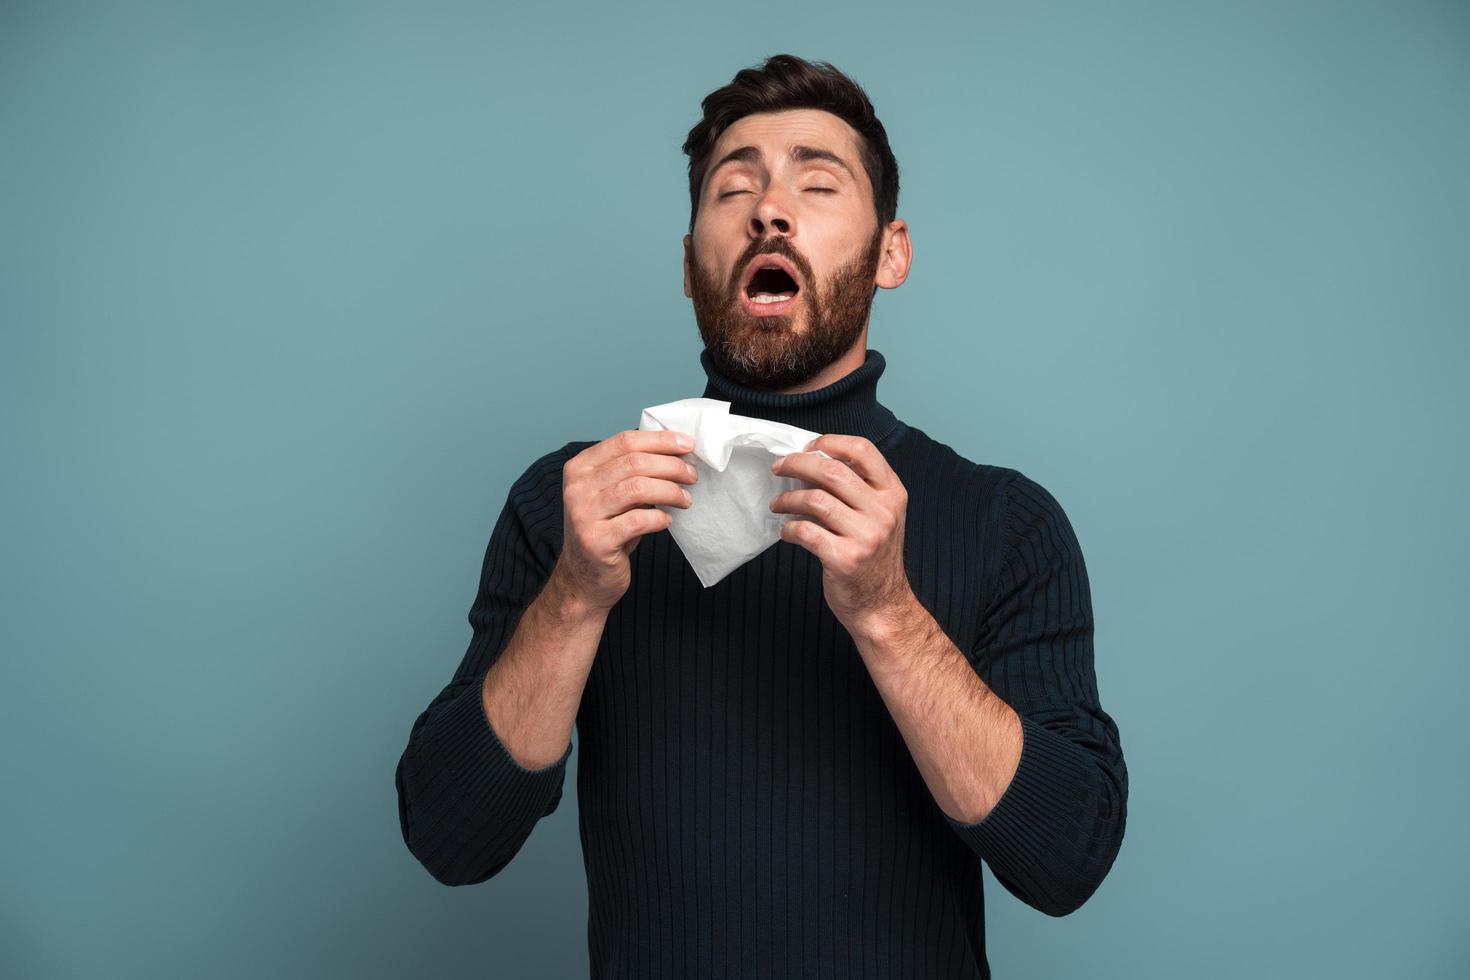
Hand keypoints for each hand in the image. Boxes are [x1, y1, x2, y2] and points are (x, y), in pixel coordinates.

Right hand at [554, 429, 697, 613]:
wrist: (584, 579)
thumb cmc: (607, 531)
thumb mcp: (612, 494)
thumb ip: (632, 472)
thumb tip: (677, 452)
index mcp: (580, 468)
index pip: (625, 441)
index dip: (661, 441)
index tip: (688, 445)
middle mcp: (577, 488)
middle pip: (634, 462)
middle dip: (671, 466)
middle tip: (692, 475)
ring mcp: (584, 514)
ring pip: (638, 488)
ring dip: (670, 491)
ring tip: (686, 499)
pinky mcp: (596, 540)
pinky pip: (638, 521)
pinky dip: (659, 518)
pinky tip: (667, 520)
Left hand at [768, 434, 913, 632]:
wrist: (882, 607)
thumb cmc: (874, 559)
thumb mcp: (881, 517)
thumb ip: (858, 490)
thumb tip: (811, 462)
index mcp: (893, 493)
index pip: (862, 449)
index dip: (829, 442)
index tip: (807, 448)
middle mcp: (883, 512)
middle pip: (831, 470)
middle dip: (797, 464)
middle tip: (778, 468)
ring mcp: (866, 536)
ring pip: (814, 499)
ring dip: (787, 499)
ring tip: (777, 505)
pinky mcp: (845, 559)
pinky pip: (806, 532)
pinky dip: (789, 529)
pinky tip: (787, 532)